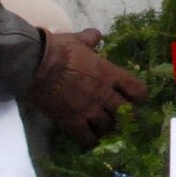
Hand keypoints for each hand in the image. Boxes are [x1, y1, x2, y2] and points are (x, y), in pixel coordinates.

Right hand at [30, 28, 148, 142]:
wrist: (37, 64)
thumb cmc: (59, 49)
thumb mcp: (78, 40)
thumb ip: (90, 39)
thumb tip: (96, 35)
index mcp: (110, 73)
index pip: (137, 90)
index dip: (138, 96)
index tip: (134, 98)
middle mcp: (105, 94)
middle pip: (125, 112)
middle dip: (123, 115)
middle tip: (117, 115)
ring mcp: (89, 109)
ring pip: (107, 127)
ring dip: (106, 128)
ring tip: (101, 127)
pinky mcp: (72, 121)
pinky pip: (87, 138)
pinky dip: (89, 141)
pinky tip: (87, 139)